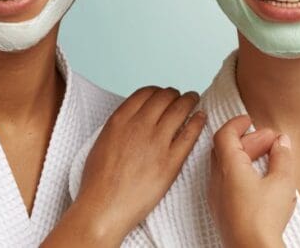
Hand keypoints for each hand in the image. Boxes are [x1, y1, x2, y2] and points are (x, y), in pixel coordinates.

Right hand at [43, 86, 205, 246]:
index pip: (146, 92)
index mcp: (120, 120)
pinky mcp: (171, 161)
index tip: (164, 94)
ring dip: (190, 100)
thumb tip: (133, 119)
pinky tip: (201, 117)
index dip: (158, 91)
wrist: (103, 208)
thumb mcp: (102, 142)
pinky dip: (198, 121)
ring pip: (180, 110)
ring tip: (194, 99)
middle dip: (176, 94)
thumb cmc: (98, 181)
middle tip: (182, 96)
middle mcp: (140, 126)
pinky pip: (190, 134)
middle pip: (165, 97)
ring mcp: (157, 142)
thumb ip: (120, 126)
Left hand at [208, 115, 295, 247]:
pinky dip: (240, 173)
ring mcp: (217, 197)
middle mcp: (217, 180)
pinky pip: (226, 183)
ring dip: (244, 157)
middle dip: (247, 140)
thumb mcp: (282, 181)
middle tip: (269, 140)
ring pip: (225, 166)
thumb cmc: (264, 219)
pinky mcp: (222, 211)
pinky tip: (260, 180)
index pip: (224, 135)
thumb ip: (282, 157)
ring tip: (269, 159)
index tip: (249, 120)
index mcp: (229, 167)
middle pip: (225, 149)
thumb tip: (282, 142)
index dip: (236, 124)